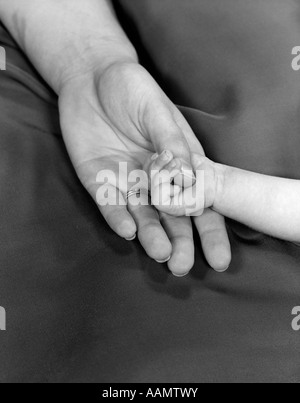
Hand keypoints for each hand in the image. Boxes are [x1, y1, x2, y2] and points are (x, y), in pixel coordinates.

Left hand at [59, 61, 230, 274]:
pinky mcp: (98, 180)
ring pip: (142, 216)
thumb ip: (172, 144)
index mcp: (179, 164)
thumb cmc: (132, 89)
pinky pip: (109, 203)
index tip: (219, 258)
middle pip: (171, 218)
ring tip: (161, 253)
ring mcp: (127, 182)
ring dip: (151, 235)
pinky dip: (118, 217)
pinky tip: (128, 230)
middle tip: (182, 266)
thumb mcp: (157, 111)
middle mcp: (155, 180)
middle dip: (179, 243)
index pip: (200, 202)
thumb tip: (190, 178)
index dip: (210, 230)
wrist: (91, 77)